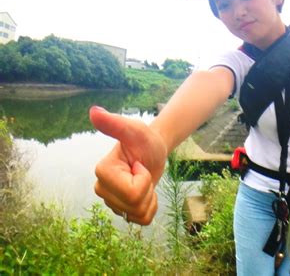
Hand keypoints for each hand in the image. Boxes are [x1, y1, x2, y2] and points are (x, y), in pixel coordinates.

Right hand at [89, 106, 166, 224]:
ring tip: (143, 180)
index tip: (139, 164)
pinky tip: (146, 192)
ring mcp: (111, 202)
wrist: (153, 151)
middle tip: (142, 171)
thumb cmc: (145, 139)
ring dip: (149, 197)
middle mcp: (102, 189)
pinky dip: (151, 207)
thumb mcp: (135, 130)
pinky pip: (143, 220)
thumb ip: (115, 123)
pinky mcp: (123, 211)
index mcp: (102, 172)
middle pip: (134, 204)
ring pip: (139, 214)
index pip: (131, 192)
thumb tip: (93, 111)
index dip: (143, 178)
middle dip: (147, 188)